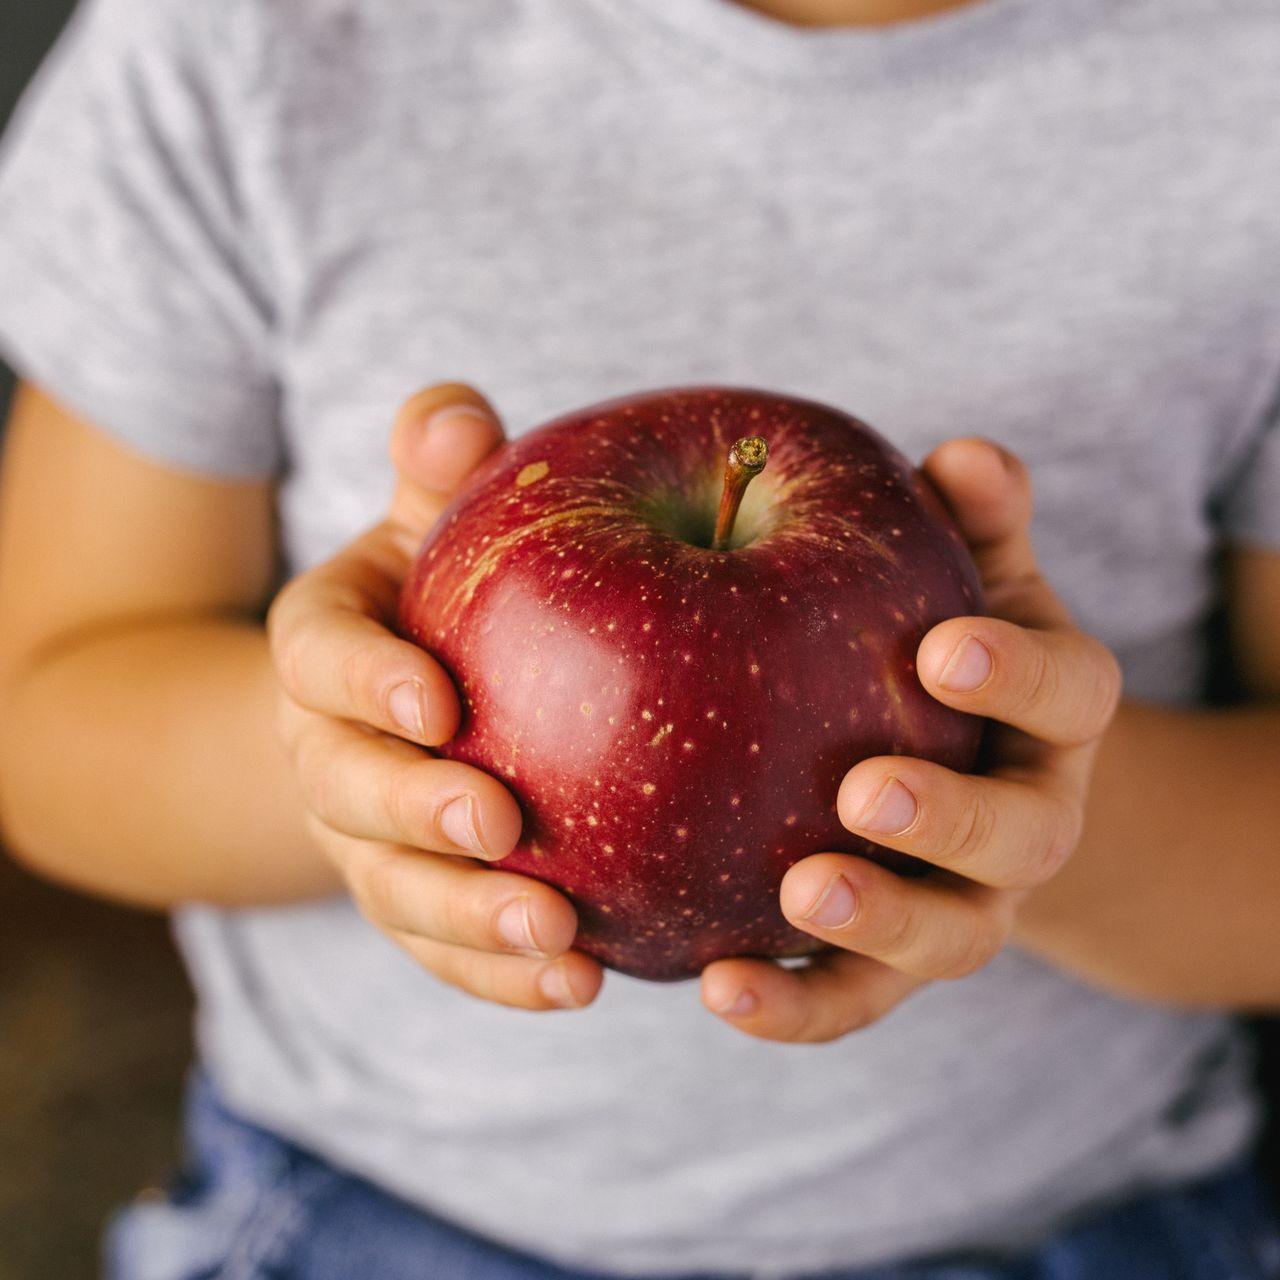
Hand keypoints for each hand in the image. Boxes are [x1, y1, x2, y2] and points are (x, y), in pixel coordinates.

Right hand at [267, 383, 603, 1010]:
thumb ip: (438, 468)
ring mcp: (371, 841)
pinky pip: (451, 951)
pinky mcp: (423, 904)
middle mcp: (332, 752)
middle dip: (414, 816)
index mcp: (326, 647)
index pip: (320, 657)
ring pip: (397, 894)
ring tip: (560, 940)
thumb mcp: (437, 519)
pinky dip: (505, 976)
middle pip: (345, 792)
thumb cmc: (447, 589)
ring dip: (470, 922)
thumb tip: (455, 417)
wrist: (414, 698)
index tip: (437, 703)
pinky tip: (585, 982)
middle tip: (498, 828)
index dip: (366, 681)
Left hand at [701, 440, 1121, 1041]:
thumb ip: (971, 523)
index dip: (1017, 674)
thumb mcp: (969, 579)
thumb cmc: (941, 649)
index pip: (1066, 693)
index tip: (941, 650)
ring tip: (796, 898)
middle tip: (865, 792)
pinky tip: (717, 985)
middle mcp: (1027, 821)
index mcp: (1053, 715)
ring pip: (946, 940)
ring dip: (878, 927)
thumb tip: (966, 455)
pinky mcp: (891, 962)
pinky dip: (795, 1003)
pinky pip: (851, 996)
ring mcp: (965, 903)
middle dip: (948, 817)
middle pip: (1018, 839)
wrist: (957, 771)